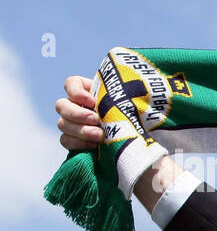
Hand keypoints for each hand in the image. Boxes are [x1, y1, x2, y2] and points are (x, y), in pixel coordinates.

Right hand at [54, 69, 173, 205]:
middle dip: (77, 113)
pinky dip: (77, 142)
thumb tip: (128, 85)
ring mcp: (75, 125)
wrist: (142, 147)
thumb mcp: (134, 104)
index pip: (71, 83)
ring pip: (62, 124)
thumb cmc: (140, 120)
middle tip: (96, 120)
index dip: (76, 91)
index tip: (92, 101)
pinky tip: (94, 146)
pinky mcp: (76, 142)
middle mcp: (79, 108)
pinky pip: (65, 140)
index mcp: (90, 93)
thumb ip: (122, 95)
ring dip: (80, 130)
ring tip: (100, 136)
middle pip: (61, 105)